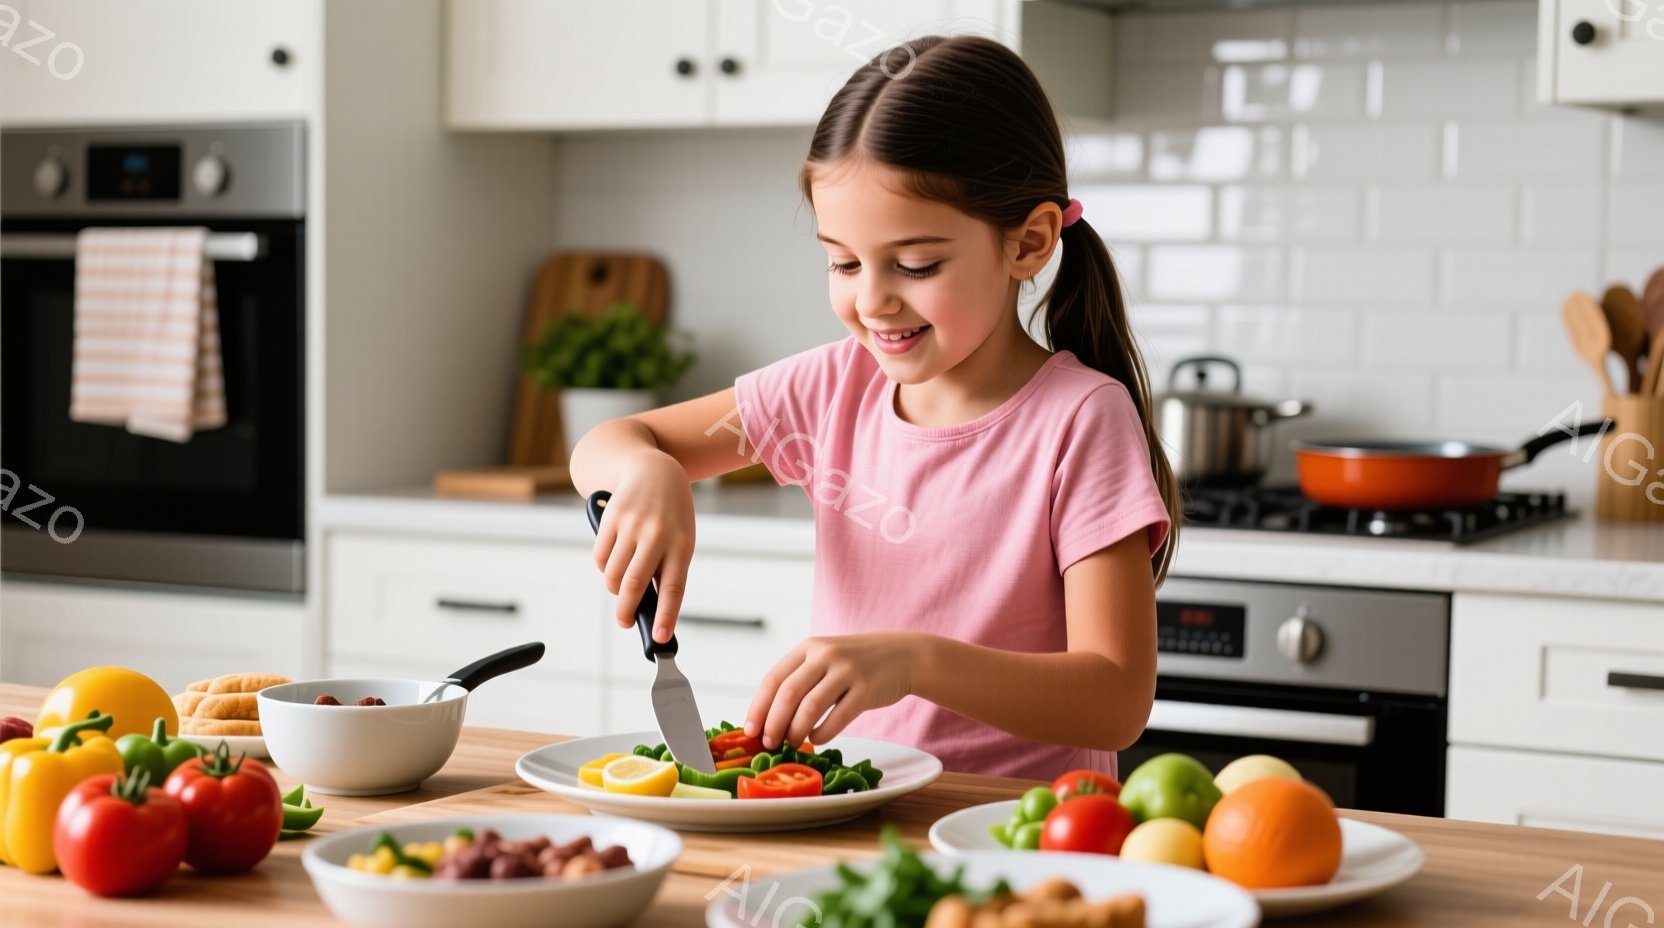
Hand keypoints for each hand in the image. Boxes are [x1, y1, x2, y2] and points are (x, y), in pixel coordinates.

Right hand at [592, 450, 695, 642]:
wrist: (656, 470)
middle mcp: (657, 534)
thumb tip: (647, 607)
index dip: (667, 614)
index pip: (674, 587)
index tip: (661, 638)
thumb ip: (667, 569)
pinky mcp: (611, 518)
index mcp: (682, 544)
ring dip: (615, 588)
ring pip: (614, 574)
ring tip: (622, 585)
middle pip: (635, 584)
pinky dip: (604, 568)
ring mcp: (632, 525)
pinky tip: (614, 561)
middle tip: (625, 622)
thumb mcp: (680, 539)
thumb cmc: (671, 516)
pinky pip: (600, 557)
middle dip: (626, 611)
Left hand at [745, 633, 925, 748]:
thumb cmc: (857, 663)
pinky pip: (838, 717)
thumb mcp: (825, 658)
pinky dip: (822, 733)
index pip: (773, 679)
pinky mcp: (866, 689)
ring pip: (811, 707)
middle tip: (769, 743)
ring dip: (796, 731)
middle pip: (788, 693)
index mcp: (808, 648)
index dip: (758, 707)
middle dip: (773, 723)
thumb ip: (800, 678)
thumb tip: (767, 717)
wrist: (903, 655)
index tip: (750, 731)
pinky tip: (817, 739)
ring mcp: (847, 671)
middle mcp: (825, 655)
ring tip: (793, 743)